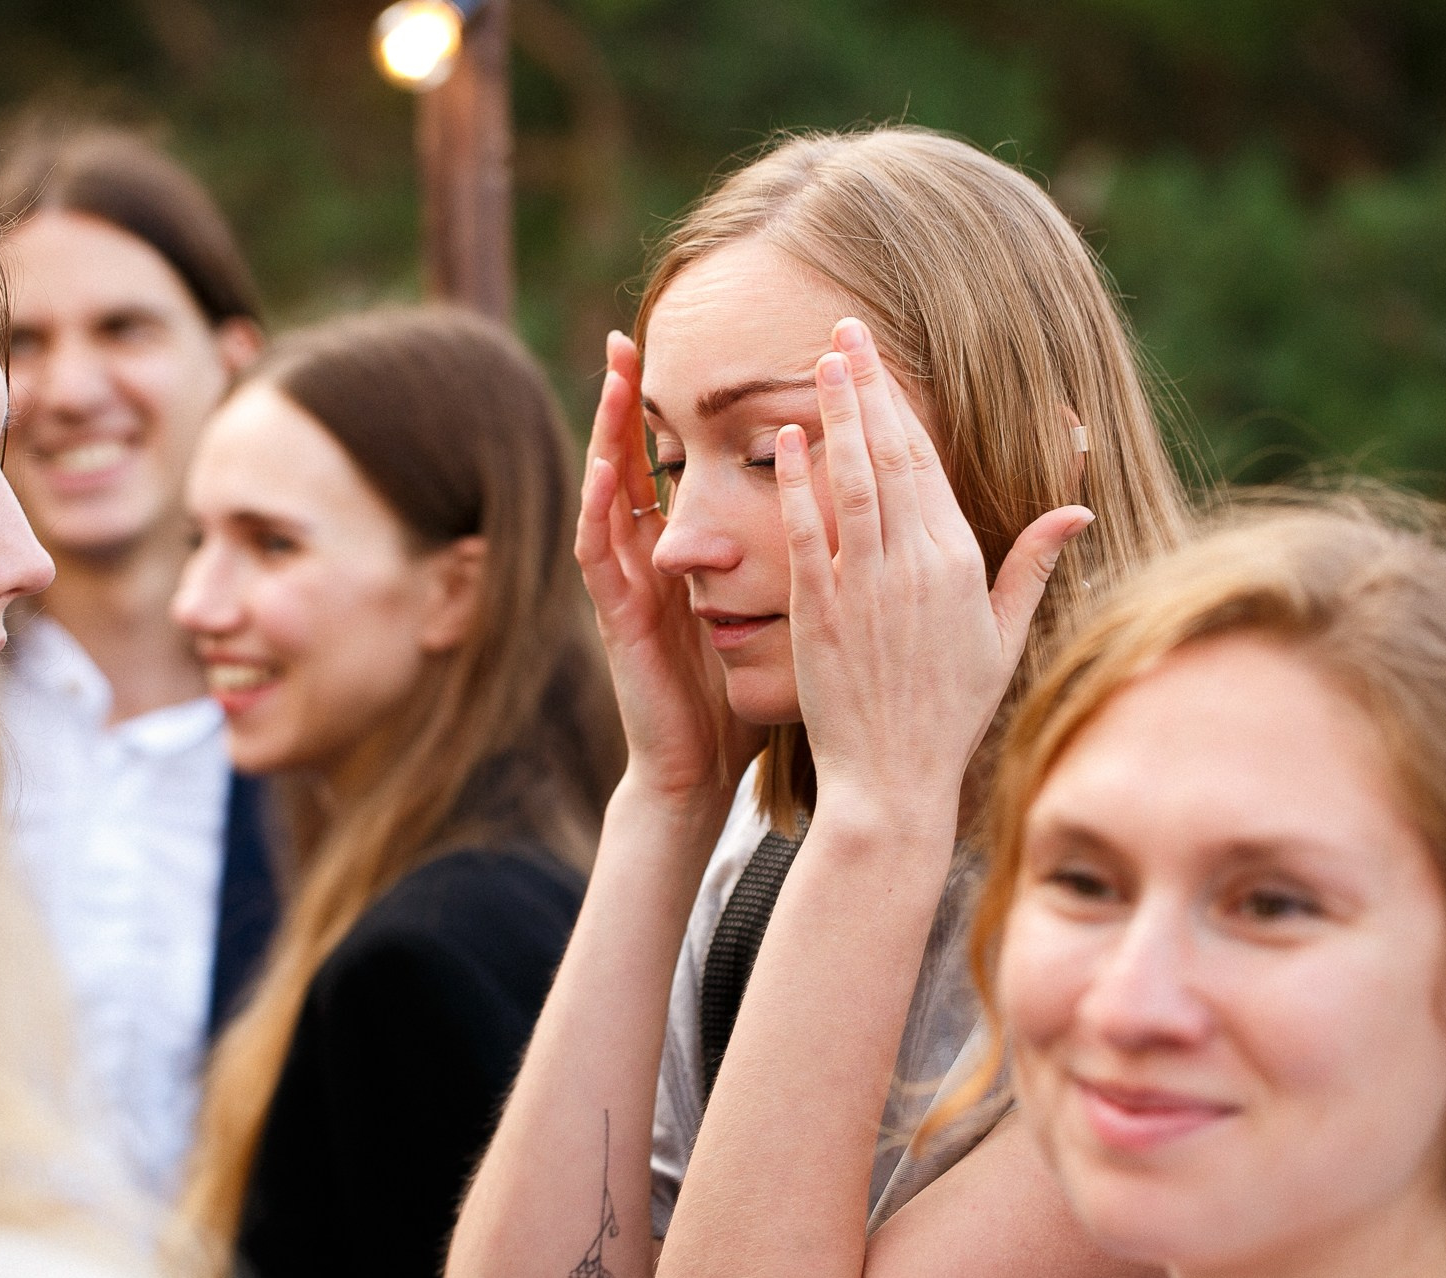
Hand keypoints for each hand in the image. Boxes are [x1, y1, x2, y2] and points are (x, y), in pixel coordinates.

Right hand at [576, 332, 765, 802]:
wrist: (698, 769)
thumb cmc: (735, 698)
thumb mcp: (768, 615)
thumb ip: (791, 567)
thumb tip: (846, 521)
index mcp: (686, 556)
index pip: (675, 468)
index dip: (676, 415)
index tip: (692, 354)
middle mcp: (649, 560)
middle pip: (632, 464)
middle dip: (626, 403)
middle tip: (627, 338)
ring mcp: (627, 587)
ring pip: (608, 494)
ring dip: (606, 436)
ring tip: (613, 379)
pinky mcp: (616, 619)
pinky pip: (599, 555)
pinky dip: (600, 511)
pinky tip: (607, 472)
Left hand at [775, 318, 1091, 827]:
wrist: (894, 778)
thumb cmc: (947, 712)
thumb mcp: (1003, 638)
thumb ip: (1031, 566)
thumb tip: (1077, 511)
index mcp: (959, 563)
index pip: (928, 464)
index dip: (901, 405)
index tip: (880, 361)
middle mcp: (915, 565)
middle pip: (891, 456)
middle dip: (868, 386)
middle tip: (844, 329)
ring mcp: (866, 587)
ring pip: (852, 481)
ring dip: (836, 415)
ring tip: (820, 359)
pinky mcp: (820, 612)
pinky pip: (808, 535)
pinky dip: (797, 484)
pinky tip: (786, 440)